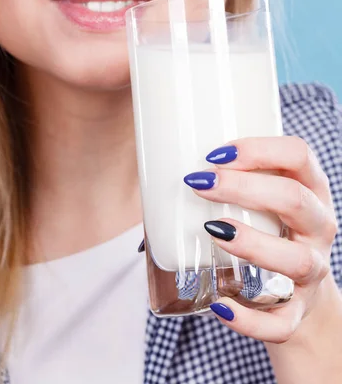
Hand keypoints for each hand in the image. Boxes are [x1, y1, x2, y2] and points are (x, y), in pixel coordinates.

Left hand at [184, 136, 337, 342]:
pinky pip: (281, 323)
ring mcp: (313, 272)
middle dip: (245, 188)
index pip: (299, 155)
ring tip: (214, 231)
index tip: (217, 154)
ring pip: (297, 260)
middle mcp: (318, 227)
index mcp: (310, 189)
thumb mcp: (263, 200)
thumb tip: (155, 182)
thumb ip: (228, 185)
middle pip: (295, 200)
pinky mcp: (297, 312)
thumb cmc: (268, 230)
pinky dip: (250, 319)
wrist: (300, 291)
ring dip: (253, 244)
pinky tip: (220, 306)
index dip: (260, 149)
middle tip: (201, 183)